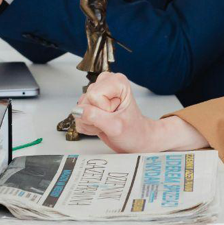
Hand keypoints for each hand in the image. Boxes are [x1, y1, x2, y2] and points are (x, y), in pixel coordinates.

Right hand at [73, 72, 207, 151]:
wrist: (144, 142)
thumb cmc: (137, 134)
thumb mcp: (117, 128)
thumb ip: (96, 118)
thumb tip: (79, 111)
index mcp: (116, 83)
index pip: (92, 96)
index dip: (101, 112)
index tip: (115, 118)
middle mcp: (109, 83)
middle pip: (85, 100)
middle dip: (96, 117)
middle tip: (113, 123)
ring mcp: (102, 93)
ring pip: (82, 108)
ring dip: (93, 122)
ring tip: (111, 125)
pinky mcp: (97, 102)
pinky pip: (83, 114)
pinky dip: (92, 124)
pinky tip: (105, 126)